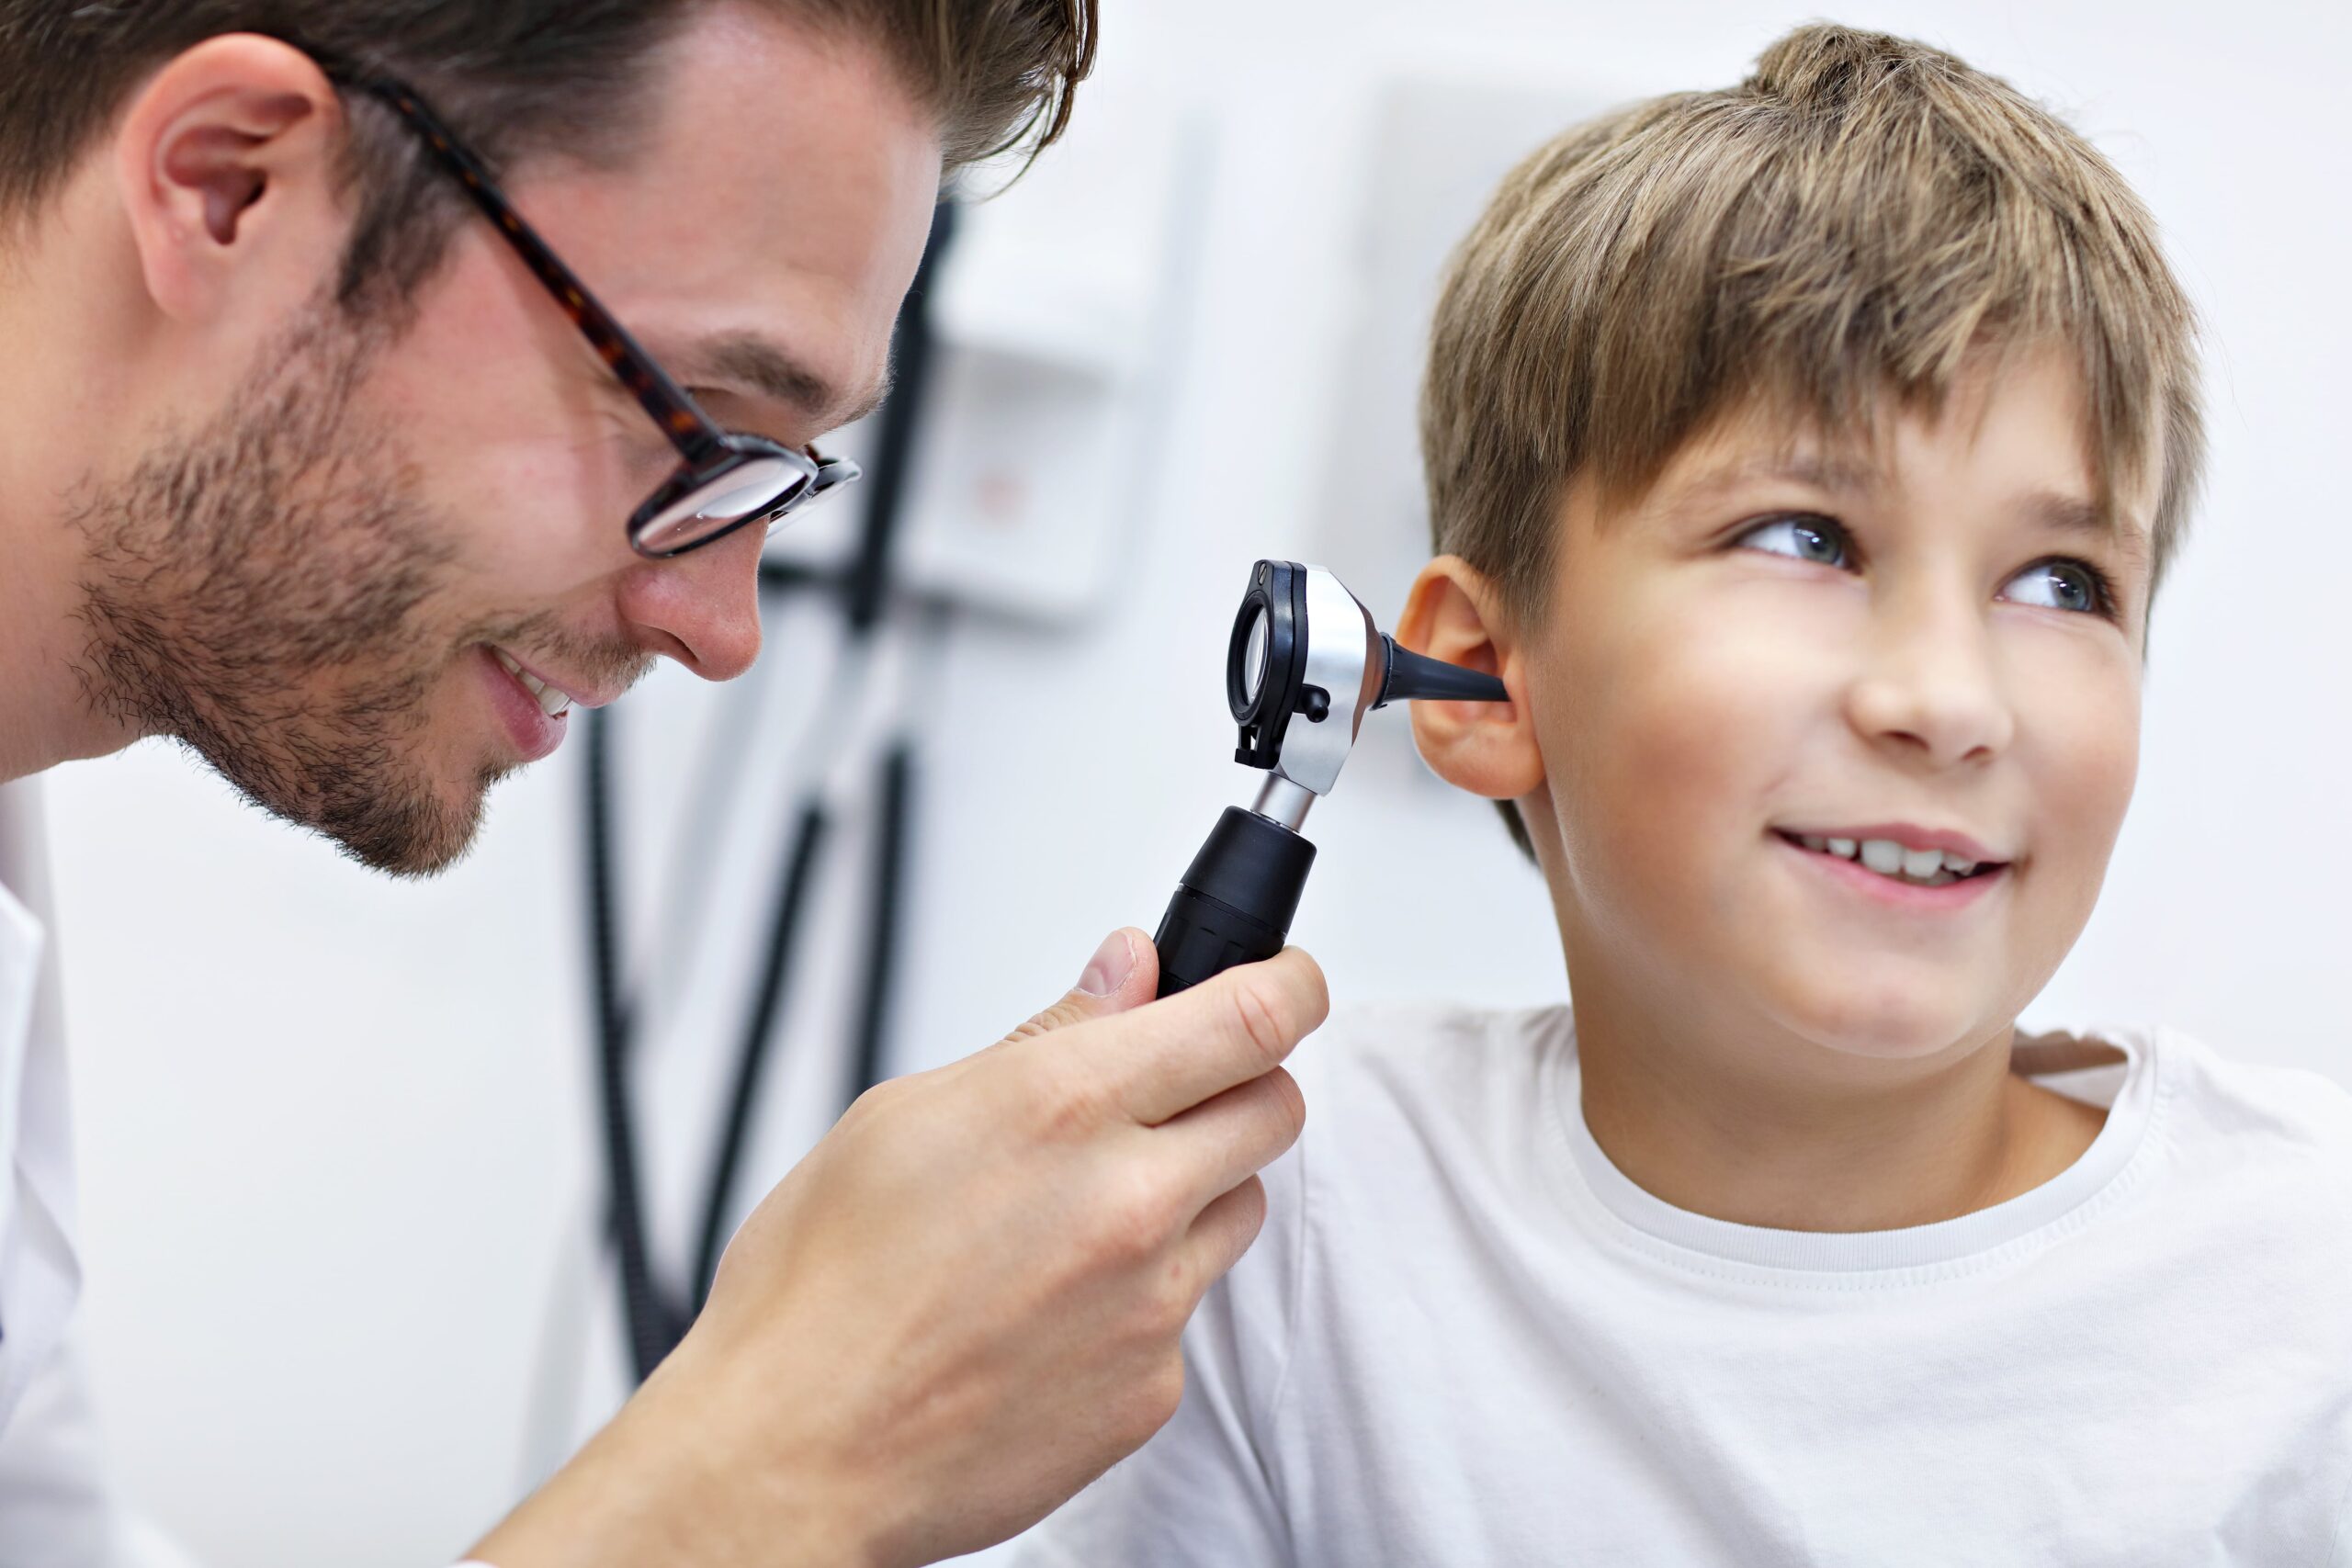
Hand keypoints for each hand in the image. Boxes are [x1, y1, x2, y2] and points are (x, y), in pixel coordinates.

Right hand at [470, 929, 1325, 1567]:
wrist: (793, 1459)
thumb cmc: (817, 1293)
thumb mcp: (903, 1115)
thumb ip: (1046, 1036)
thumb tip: (1128, 972)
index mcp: (1063, 1107)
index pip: (1251, 1017)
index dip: (1289, 984)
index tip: (1288, 979)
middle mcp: (1129, 1200)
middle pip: (1275, 1105)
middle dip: (1239, 1083)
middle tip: (1172, 1094)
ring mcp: (1152, 1303)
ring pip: (1239, 1206)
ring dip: (1192, 1191)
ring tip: (1076, 1218)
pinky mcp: (1154, 1389)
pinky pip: (1188, 1311)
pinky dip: (1144, 1296)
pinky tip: (1053, 1309)